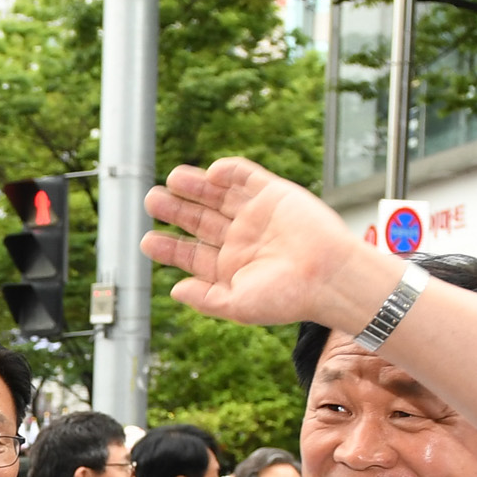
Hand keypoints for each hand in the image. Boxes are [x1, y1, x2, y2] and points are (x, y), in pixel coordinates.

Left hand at [142, 157, 394, 332]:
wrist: (329, 277)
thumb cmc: (288, 298)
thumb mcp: (237, 305)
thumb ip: (204, 298)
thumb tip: (174, 290)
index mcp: (229, 267)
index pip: (190, 253)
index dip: (168, 247)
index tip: (148, 241)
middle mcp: (241, 240)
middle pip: (199, 220)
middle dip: (175, 210)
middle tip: (151, 200)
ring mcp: (257, 215)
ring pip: (218, 196)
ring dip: (195, 186)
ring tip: (171, 180)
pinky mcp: (274, 194)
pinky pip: (246, 176)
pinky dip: (228, 171)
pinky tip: (210, 174)